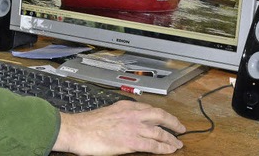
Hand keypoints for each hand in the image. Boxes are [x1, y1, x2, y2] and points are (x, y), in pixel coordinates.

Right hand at [53, 101, 184, 154]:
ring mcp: (133, 128)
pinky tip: (169, 151)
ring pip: (159, 132)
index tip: (166, 118)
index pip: (149, 109)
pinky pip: (153, 145)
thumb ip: (120, 117)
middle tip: (181, 128)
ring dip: (171, 139)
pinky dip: (163, 148)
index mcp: (125, 106)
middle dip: (173, 122)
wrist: (77, 130)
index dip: (161, 115)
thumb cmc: (87, 124)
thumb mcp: (107, 114)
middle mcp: (132, 114)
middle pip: (160, 116)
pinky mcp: (131, 142)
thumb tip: (127, 124)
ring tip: (177, 144)